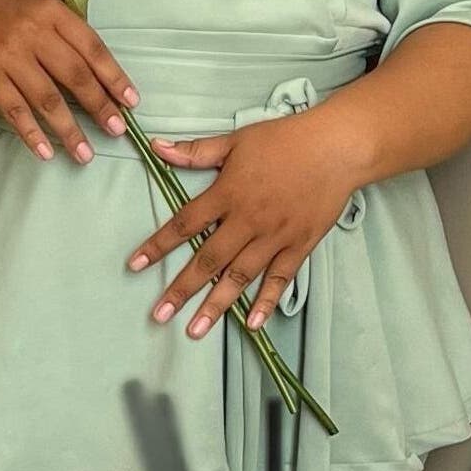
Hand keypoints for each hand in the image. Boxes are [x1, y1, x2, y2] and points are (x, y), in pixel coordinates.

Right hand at [0, 0, 137, 164]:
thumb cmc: (7, 14)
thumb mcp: (41, 7)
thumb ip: (69, 32)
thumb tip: (103, 73)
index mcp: (51, 12)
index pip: (91, 47)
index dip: (113, 76)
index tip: (131, 101)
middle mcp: (32, 32)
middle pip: (73, 75)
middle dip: (98, 105)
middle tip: (116, 130)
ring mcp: (8, 56)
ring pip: (46, 98)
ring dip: (69, 130)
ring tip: (85, 153)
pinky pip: (14, 110)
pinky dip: (31, 134)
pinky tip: (46, 152)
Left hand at [129, 112, 362, 339]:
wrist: (334, 149)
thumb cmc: (283, 140)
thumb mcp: (235, 140)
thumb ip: (196, 151)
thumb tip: (157, 148)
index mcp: (228, 193)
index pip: (185, 223)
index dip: (158, 244)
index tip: (135, 264)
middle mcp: (248, 221)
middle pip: (208, 259)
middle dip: (182, 289)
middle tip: (160, 314)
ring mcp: (274, 237)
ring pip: (240, 277)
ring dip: (216, 305)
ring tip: (196, 330)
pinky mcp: (299, 246)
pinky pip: (280, 280)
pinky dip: (266, 303)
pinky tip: (253, 324)